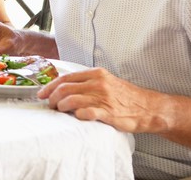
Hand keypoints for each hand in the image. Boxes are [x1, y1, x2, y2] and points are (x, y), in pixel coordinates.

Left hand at [38, 67, 156, 132]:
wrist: (149, 107)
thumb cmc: (124, 96)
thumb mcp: (105, 81)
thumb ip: (86, 82)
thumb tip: (62, 86)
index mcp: (95, 74)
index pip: (65, 78)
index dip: (49, 86)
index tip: (41, 94)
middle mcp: (98, 84)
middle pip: (64, 89)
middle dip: (52, 98)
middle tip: (49, 105)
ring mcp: (103, 98)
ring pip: (71, 100)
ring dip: (60, 106)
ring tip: (60, 111)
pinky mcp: (109, 113)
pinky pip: (86, 113)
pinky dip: (77, 114)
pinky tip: (76, 116)